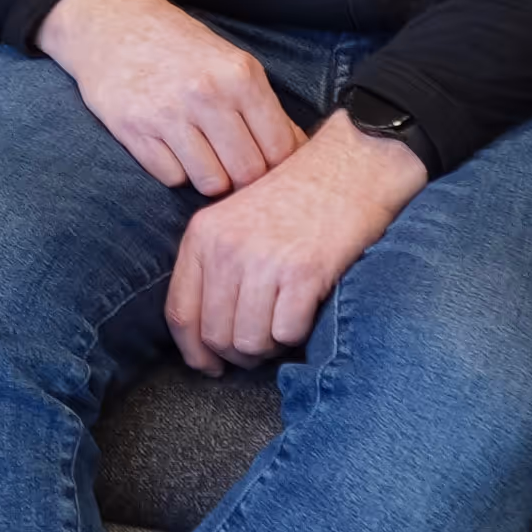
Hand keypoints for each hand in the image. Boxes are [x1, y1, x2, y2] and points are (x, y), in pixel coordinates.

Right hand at [39, 0, 299, 197]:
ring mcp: (168, 114)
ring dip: (210, 178)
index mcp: (241, 76)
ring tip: (202, 155)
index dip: (281, 167)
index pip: (281, 148)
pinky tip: (170, 145)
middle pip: (249, 173)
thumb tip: (297, 152)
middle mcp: (207, 95)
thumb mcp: (231, 63)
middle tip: (233, 165)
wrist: (112, 23)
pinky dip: (175, 170)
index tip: (270, 167)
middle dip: (245, 178)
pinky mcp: (134, 131)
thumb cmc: (179, 46)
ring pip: (212, 184)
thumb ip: (264, 108)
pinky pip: (172, 178)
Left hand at [164, 113, 425, 375]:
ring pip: (250, 342)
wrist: (351, 166)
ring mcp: (263, 261)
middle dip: (239, 354)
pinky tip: (305, 314)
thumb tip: (206, 336)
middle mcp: (226, 249)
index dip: (194, 351)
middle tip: (261, 346)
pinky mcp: (302, 272)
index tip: (209, 366)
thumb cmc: (299, 197)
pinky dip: (297, 335)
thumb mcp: (237, 219)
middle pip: (215, 336)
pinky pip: (286, 333)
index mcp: (203, 235)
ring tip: (285, 327)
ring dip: (270, 348)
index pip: (180, 313)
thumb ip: (216, 267)